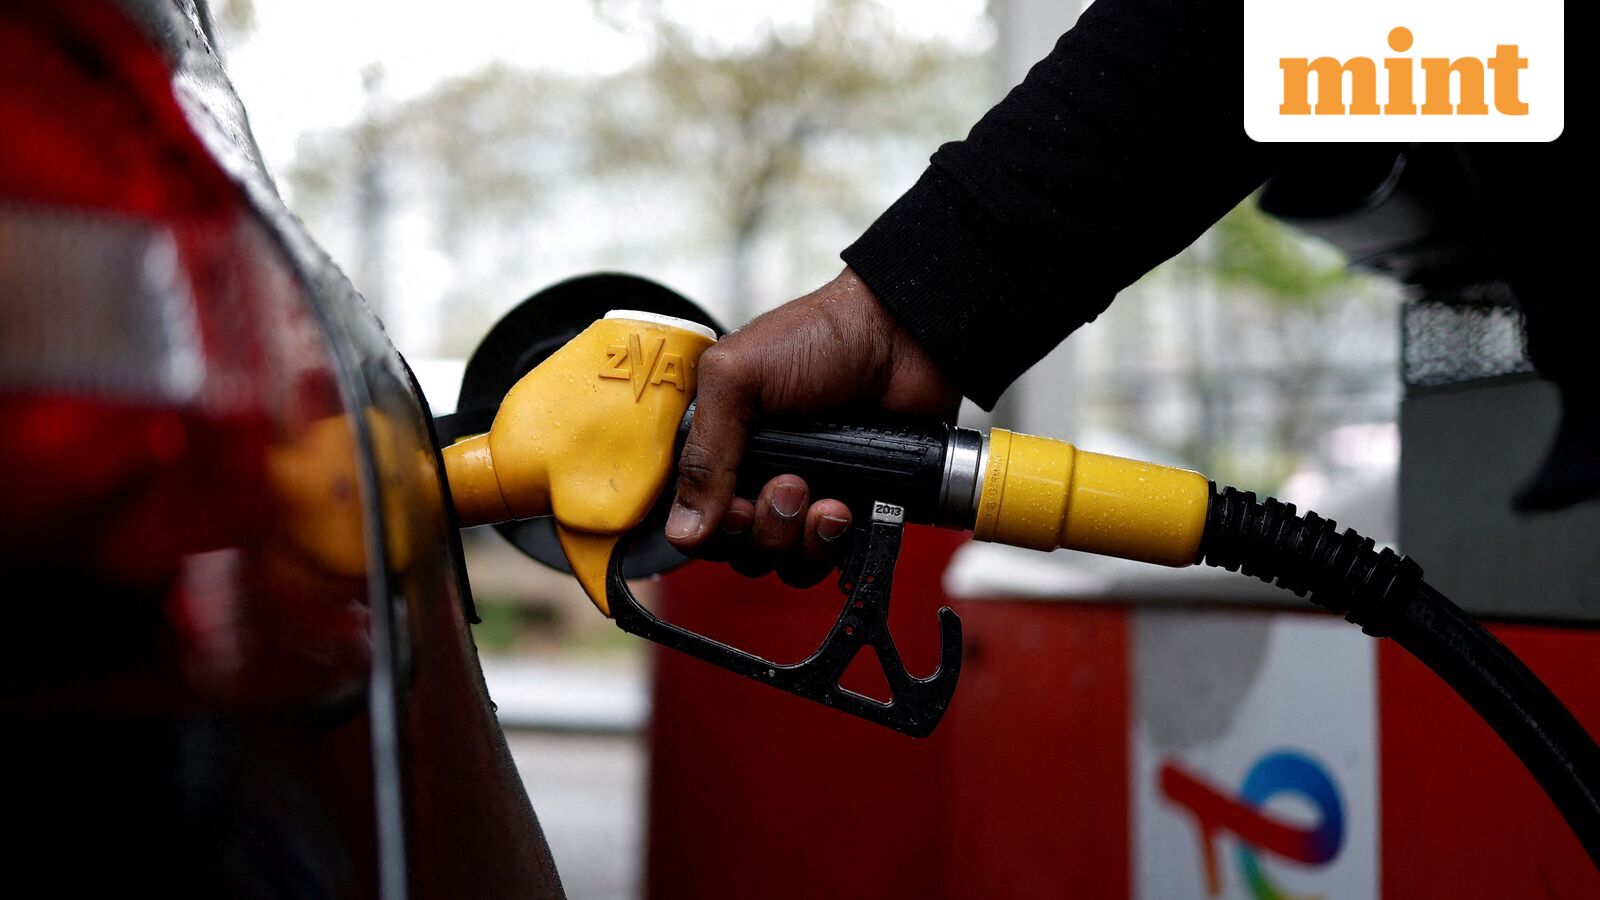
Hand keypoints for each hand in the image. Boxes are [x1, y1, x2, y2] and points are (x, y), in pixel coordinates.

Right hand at [665, 266, 959, 584]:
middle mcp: (756, 474)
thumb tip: (682, 531)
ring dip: (797, 538)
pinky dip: (830, 544)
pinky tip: (845, 509)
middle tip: (790, 484)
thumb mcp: (737, 377)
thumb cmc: (818, 338)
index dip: (712, 526)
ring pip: (779, 559)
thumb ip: (703, 454)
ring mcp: (804, 494)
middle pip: (736, 547)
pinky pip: (824, 558)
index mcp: (720, 442)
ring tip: (824, 497)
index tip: (735, 506)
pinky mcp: (849, 507)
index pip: (692, 515)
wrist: (902, 337)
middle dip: (761, 528)